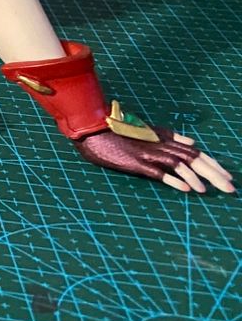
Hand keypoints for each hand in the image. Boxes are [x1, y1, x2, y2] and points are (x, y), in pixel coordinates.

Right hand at [76, 128, 234, 193]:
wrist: (92, 130)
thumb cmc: (119, 133)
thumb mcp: (148, 132)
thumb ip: (170, 136)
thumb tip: (192, 142)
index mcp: (165, 138)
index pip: (197, 152)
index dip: (214, 164)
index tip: (228, 177)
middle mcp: (161, 145)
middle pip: (194, 159)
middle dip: (215, 174)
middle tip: (231, 188)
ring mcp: (149, 153)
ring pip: (181, 165)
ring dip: (199, 178)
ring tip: (212, 191)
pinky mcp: (137, 163)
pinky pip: (159, 172)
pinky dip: (175, 179)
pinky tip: (187, 189)